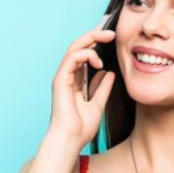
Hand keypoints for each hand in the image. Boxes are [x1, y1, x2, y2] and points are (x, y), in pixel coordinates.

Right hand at [47, 14, 116, 149]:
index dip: (97, 44)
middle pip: (79, 47)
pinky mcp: (60, 80)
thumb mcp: (98, 104)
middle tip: (112, 32)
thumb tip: (109, 73)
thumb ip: (102, 88)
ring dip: (91, 39)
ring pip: (74, 48)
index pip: (85, 55)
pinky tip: (98, 61)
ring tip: (107, 38)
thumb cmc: (81, 128)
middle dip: (95, 36)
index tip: (113, 39)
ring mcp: (62, 77)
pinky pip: (71, 58)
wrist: (71, 140)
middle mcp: (67, 76)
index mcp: (75, 81)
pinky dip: (85, 54)